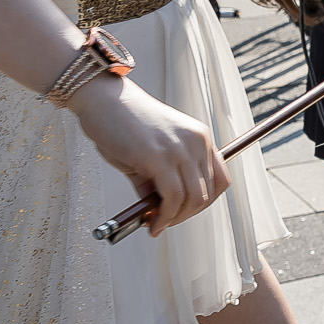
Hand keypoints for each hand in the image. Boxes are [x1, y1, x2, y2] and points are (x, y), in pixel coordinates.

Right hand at [69, 77, 229, 235]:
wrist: (103, 99)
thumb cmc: (123, 124)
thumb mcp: (151, 152)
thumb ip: (159, 181)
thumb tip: (159, 213)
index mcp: (200, 139)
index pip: (220, 180)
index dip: (203, 203)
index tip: (182, 213)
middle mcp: (196, 143)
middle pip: (208, 193)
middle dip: (186, 215)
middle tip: (163, 222)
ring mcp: (179, 150)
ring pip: (193, 199)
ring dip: (174, 219)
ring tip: (154, 224)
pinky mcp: (158, 158)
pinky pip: (172, 198)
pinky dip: (164, 217)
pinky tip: (150, 221)